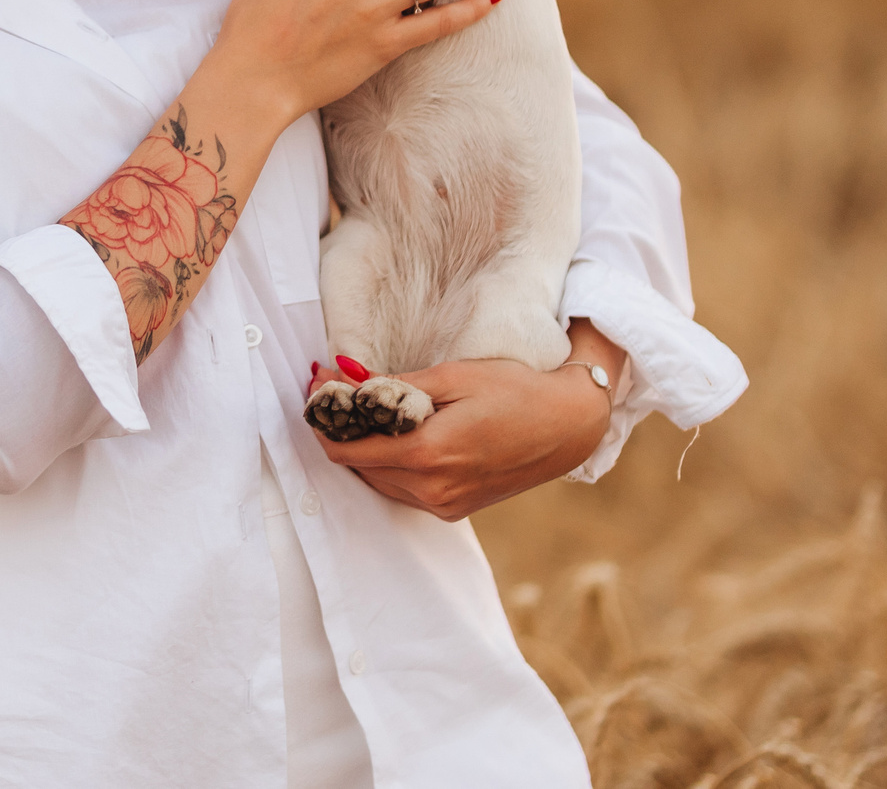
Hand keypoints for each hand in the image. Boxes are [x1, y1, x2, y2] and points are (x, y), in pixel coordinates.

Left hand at [305, 321, 626, 520]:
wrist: (568, 426)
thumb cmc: (514, 390)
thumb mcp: (452, 376)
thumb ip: (394, 386)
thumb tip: (345, 381)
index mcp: (429, 455)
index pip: (347, 451)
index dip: (324, 421)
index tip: (317, 389)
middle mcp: (433, 490)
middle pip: (358, 468)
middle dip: (340, 431)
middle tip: (334, 390)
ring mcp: (445, 505)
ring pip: (378, 482)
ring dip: (363, 450)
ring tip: (360, 410)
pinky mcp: (456, 509)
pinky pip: (404, 491)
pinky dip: (389, 466)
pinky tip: (393, 436)